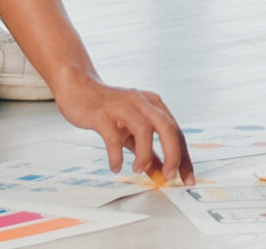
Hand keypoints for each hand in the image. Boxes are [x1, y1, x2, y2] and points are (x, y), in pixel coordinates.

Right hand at [57, 80, 193, 184]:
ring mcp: (122, 106)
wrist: (78, 88)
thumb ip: (146, 150)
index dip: (184, 157)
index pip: (176, 132)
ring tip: (138, 170)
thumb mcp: (131, 130)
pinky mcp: (102, 113)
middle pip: (167, 127)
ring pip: (144, 129)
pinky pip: (113, 136)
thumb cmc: (107, 109)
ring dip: (145, 155)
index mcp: (153, 105)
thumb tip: (160, 173)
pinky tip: (116, 166)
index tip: (187, 178)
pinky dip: (116, 155)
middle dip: (173, 155)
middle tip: (169, 177)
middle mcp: (141, 102)